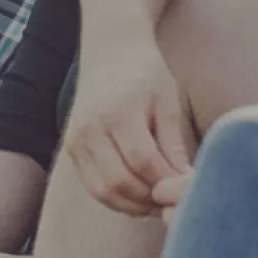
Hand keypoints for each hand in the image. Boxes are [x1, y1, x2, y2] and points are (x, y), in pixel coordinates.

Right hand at [61, 45, 195, 217]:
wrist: (110, 53)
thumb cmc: (146, 75)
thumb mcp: (168, 101)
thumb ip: (174, 142)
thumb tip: (185, 183)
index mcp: (118, 112)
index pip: (143, 161)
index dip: (167, 181)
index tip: (187, 187)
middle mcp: (91, 128)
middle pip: (121, 181)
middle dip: (151, 198)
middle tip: (173, 201)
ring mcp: (76, 140)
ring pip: (104, 191)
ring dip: (133, 205)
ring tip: (158, 202)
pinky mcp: (71, 149)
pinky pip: (93, 187)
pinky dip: (116, 200)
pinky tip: (139, 196)